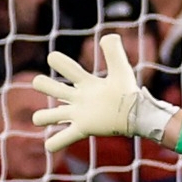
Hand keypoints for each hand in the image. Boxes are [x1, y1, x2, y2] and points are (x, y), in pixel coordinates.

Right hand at [32, 35, 177, 151]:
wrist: (138, 116)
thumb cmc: (128, 93)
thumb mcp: (121, 70)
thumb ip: (115, 52)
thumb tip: (109, 36)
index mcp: (86, 83)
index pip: (65, 67)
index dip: (57, 61)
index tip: (54, 58)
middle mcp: (78, 98)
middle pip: (49, 88)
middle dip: (43, 84)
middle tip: (44, 84)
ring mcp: (78, 115)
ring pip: (49, 116)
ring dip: (43, 117)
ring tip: (44, 119)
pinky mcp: (83, 129)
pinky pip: (62, 139)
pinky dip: (54, 143)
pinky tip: (51, 145)